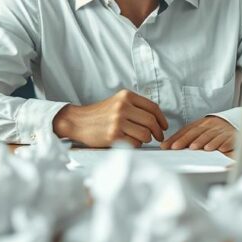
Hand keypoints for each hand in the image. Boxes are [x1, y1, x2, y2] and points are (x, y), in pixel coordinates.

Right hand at [52, 89, 168, 147]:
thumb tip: (157, 118)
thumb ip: (135, 106)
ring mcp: (118, 121)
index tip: (164, 126)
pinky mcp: (113, 135)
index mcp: (126, 96)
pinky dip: (136, 144)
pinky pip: (135, 143)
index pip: (153, 107)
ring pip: (145, 134)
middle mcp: (123, 106)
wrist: (78, 121)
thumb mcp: (117, 102)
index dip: (162, 119)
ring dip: (147, 139)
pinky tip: (129, 141)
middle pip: (151, 121)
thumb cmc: (100, 114)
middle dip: (158, 132)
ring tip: (141, 139)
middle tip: (158, 137)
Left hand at [161, 116, 235, 151]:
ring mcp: (221, 130)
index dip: (177, 138)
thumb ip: (182, 137)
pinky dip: (223, 144)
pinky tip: (220, 149)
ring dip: (203, 141)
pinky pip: (228, 139)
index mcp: (200, 124)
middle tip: (177, 147)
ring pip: (211, 135)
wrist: (232, 124)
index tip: (168, 146)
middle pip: (196, 132)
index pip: (186, 130)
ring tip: (195, 147)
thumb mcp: (197, 131)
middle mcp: (210, 126)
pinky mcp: (232, 136)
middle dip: (186, 140)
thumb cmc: (211, 131)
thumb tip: (164, 146)